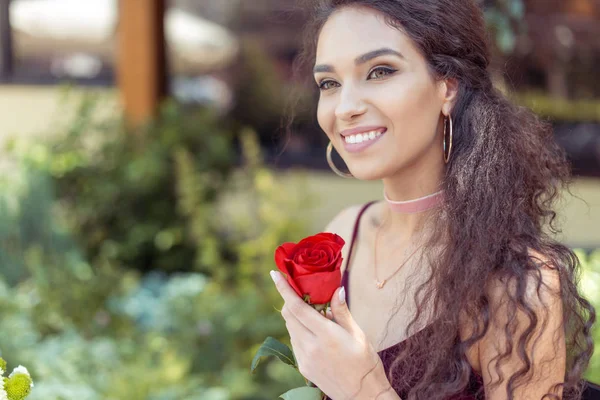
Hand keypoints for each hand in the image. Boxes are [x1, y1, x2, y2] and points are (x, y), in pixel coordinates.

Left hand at [270, 270, 394, 399]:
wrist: (363, 395)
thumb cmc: (365, 362)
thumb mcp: (357, 334)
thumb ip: (341, 311)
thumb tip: (336, 289)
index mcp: (325, 335)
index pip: (296, 307)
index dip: (284, 289)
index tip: (275, 275)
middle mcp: (310, 346)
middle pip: (288, 316)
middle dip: (290, 300)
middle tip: (299, 291)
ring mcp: (304, 358)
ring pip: (290, 329)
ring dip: (295, 316)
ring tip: (313, 313)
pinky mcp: (303, 367)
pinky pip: (295, 342)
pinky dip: (299, 331)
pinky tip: (314, 332)